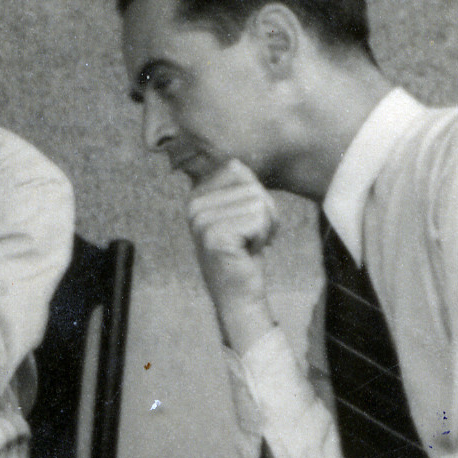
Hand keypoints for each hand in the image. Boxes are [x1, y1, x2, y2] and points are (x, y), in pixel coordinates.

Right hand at [183, 158, 280, 349]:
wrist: (239, 294)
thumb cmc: (244, 252)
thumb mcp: (240, 212)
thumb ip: (239, 186)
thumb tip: (237, 163)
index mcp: (195, 195)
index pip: (238, 169)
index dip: (254, 195)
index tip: (245, 221)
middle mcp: (193, 205)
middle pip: (251, 185)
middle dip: (263, 212)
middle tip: (250, 237)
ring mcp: (201, 220)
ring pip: (258, 202)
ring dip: (264, 227)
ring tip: (249, 245)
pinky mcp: (215, 235)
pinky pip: (259, 218)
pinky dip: (263, 237)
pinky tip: (248, 252)